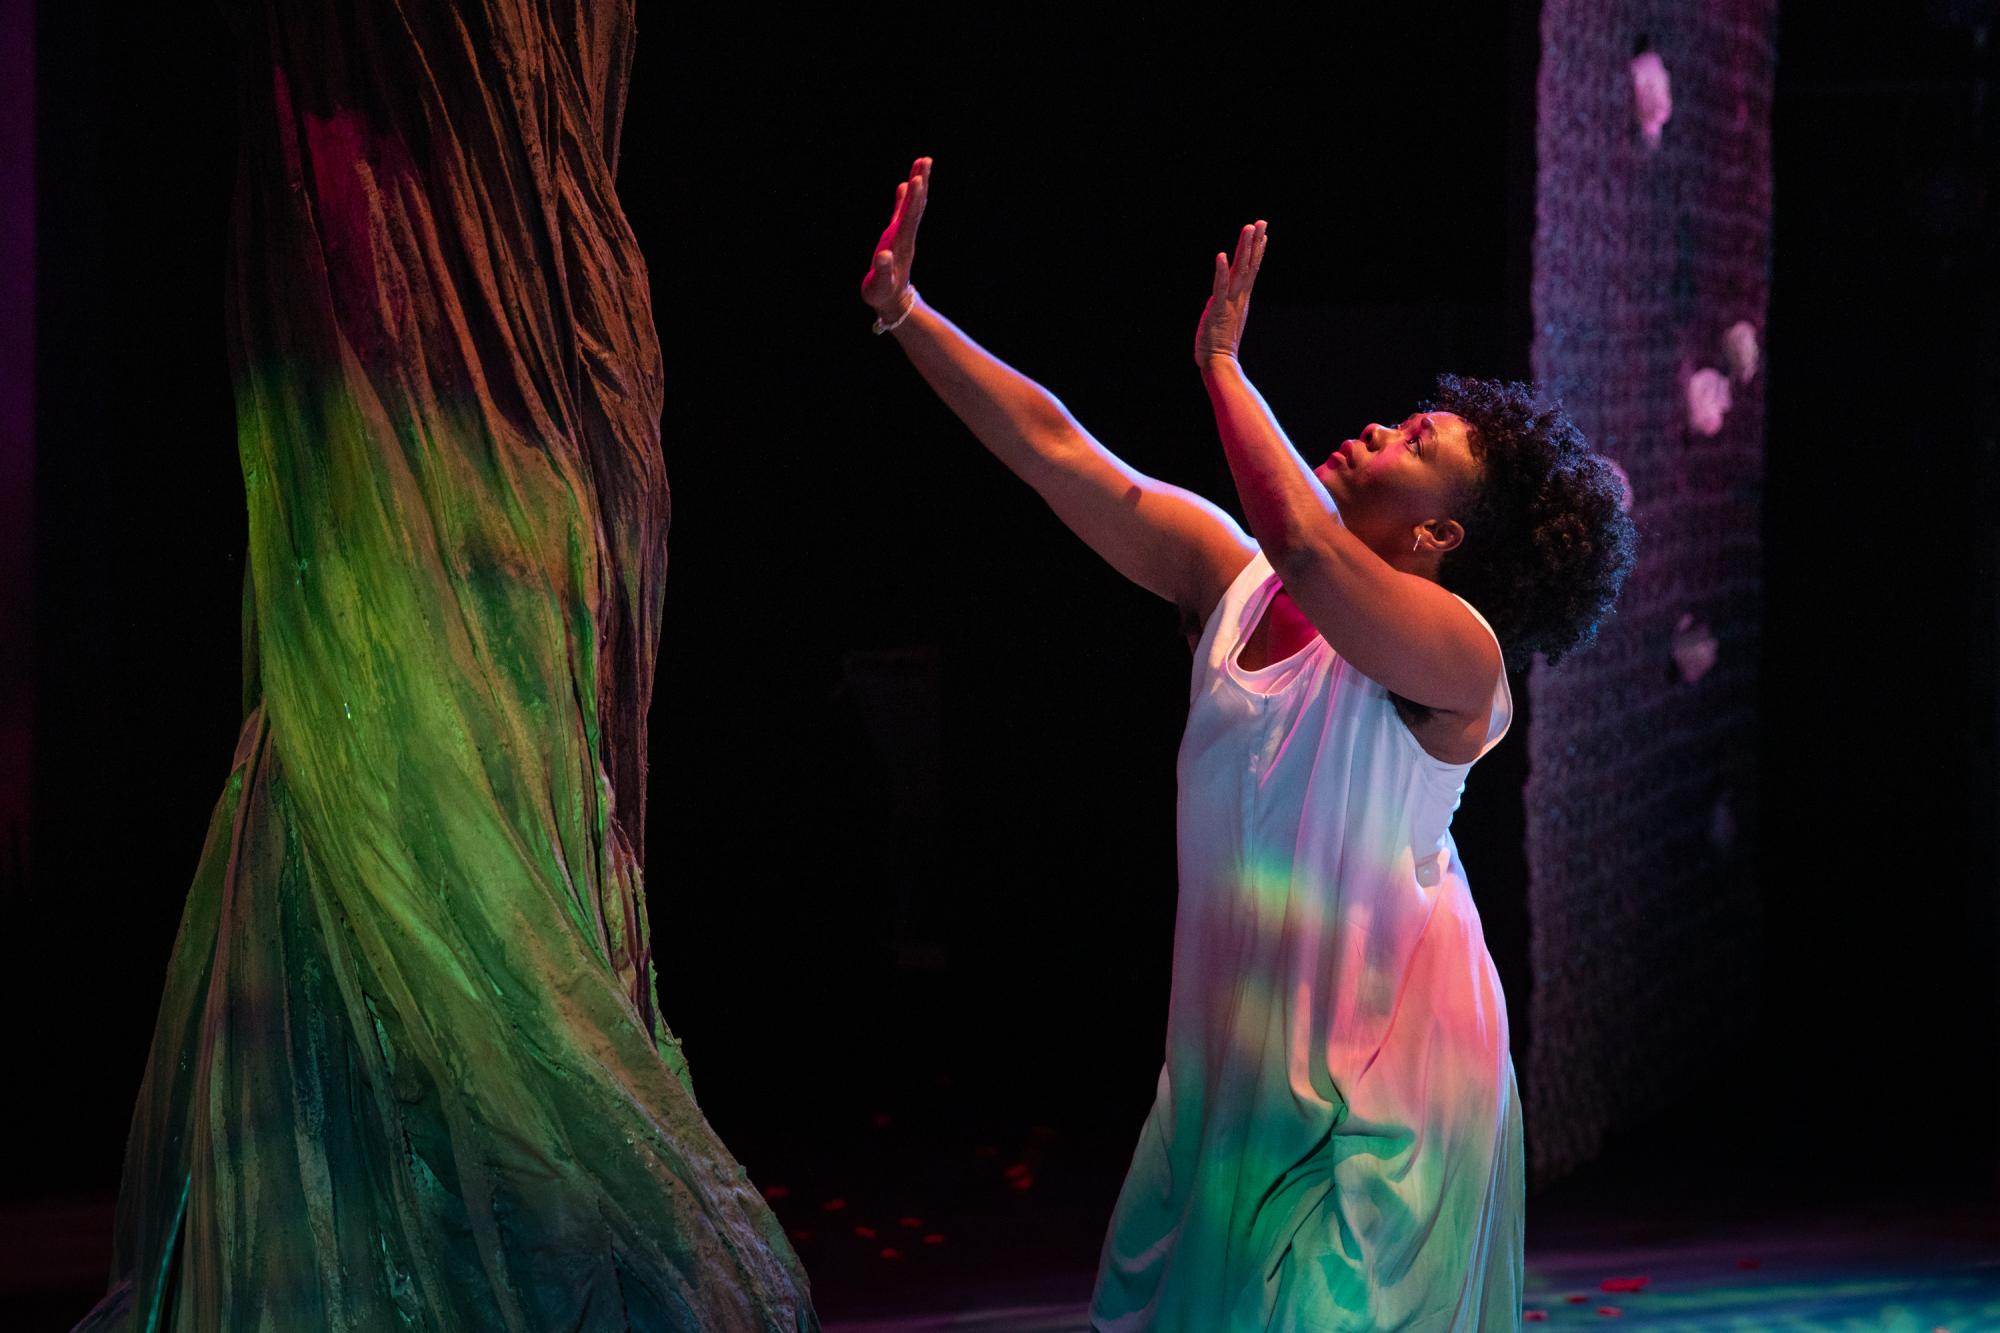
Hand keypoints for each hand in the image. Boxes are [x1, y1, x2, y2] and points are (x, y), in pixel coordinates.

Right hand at [862, 156, 930, 322]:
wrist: (892, 302)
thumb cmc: (883, 295)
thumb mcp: (880, 286)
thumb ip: (882, 271)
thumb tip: (882, 256)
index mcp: (901, 245)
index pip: (909, 218)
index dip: (912, 199)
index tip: (916, 179)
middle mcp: (905, 237)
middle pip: (916, 206)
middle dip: (920, 183)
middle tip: (926, 160)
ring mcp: (902, 236)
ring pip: (913, 206)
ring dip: (918, 185)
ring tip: (922, 163)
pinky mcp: (897, 237)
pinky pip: (902, 212)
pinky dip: (905, 197)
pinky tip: (906, 184)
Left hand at [1195, 220, 1266, 365]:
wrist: (1218, 364)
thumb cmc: (1219, 346)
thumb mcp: (1227, 320)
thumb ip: (1230, 309)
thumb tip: (1230, 306)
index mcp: (1241, 299)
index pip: (1252, 270)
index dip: (1258, 251)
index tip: (1263, 234)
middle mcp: (1238, 297)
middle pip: (1250, 265)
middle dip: (1255, 242)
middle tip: (1262, 222)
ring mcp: (1230, 301)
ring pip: (1240, 270)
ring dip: (1245, 248)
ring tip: (1249, 228)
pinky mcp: (1218, 308)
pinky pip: (1220, 286)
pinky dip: (1221, 271)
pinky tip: (1221, 256)